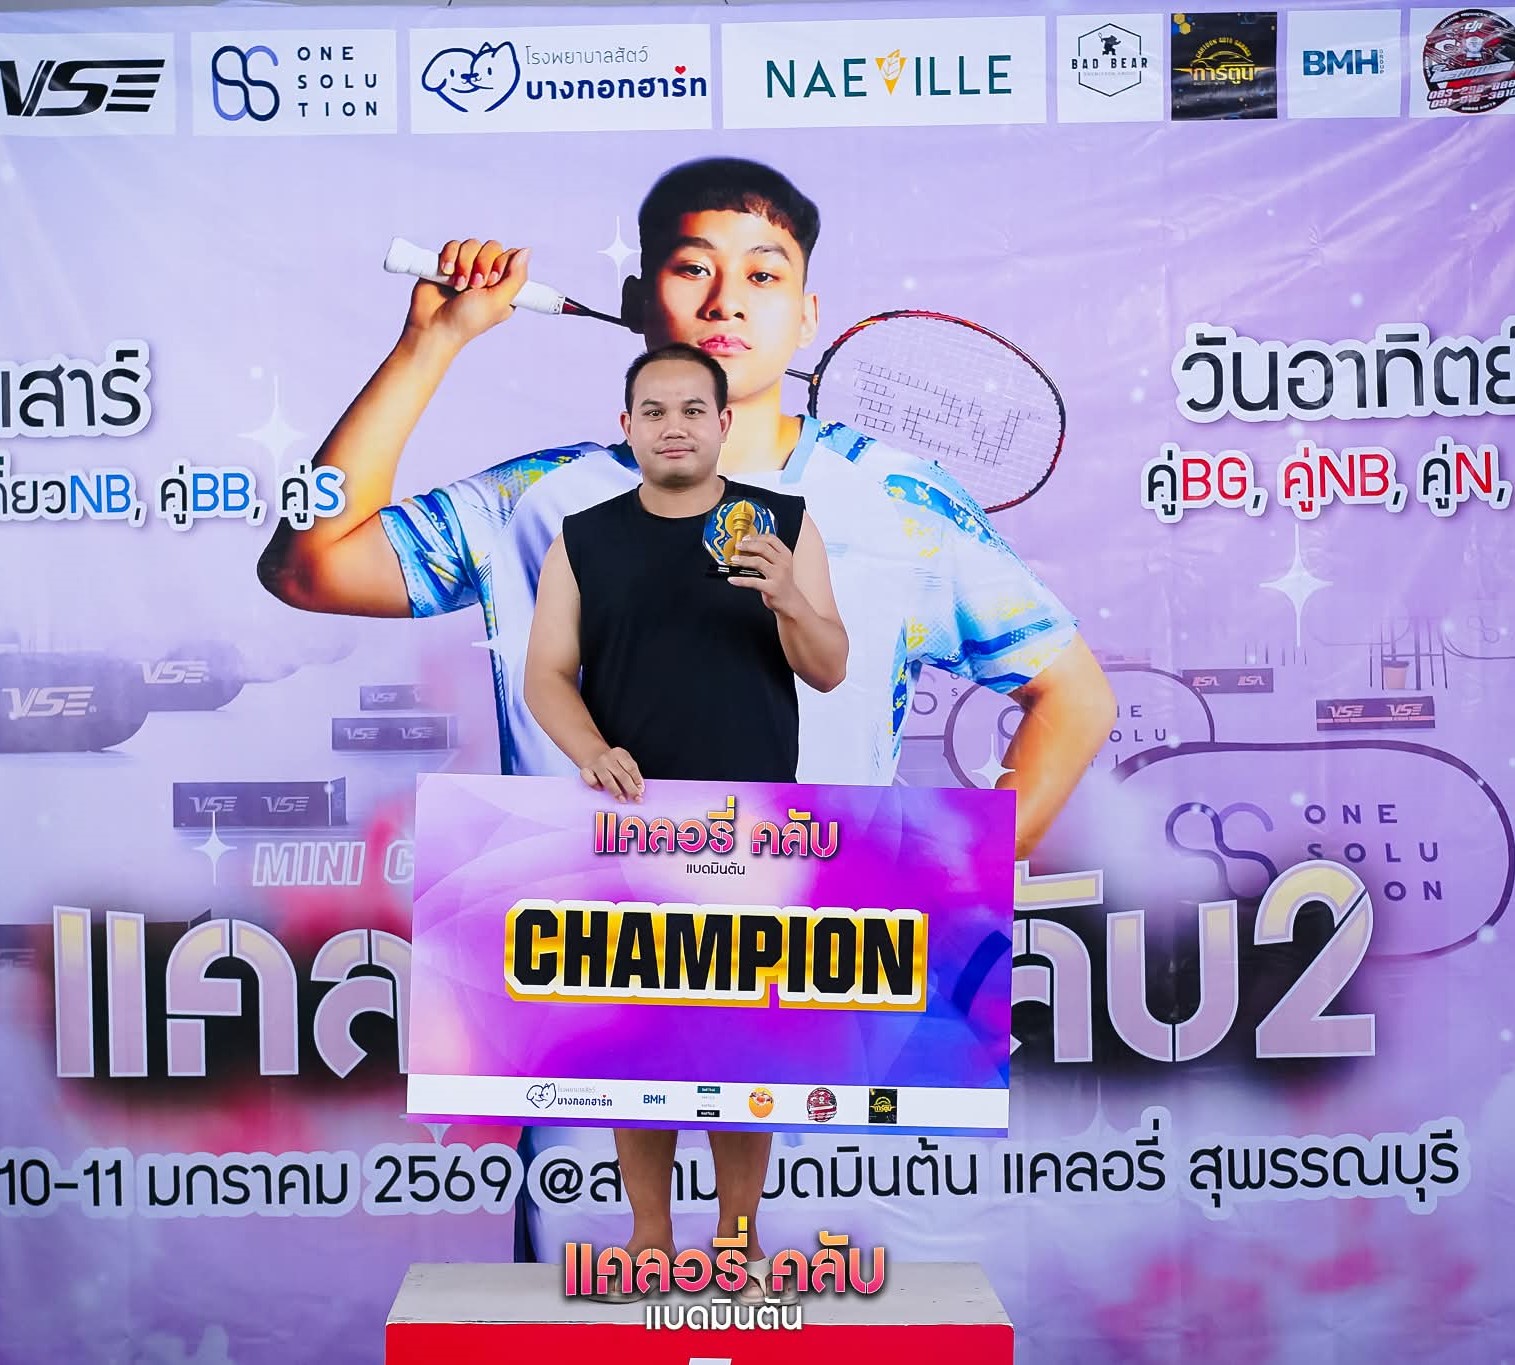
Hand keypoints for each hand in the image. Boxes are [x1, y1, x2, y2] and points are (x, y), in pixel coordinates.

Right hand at [404, 238, 531, 347]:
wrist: (433, 325)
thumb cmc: (467, 321)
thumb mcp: (499, 302)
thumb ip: (516, 277)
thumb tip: (526, 250)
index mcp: (503, 287)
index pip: (510, 257)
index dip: (501, 263)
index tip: (492, 281)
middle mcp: (486, 275)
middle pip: (492, 247)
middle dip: (482, 264)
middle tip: (474, 285)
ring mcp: (467, 267)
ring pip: (472, 244)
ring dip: (464, 264)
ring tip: (458, 285)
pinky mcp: (448, 262)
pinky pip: (453, 245)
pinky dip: (449, 257)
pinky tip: (446, 272)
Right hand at [579, 747, 643, 802]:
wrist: (590, 751)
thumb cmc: (611, 761)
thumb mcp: (622, 760)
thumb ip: (630, 772)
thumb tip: (639, 788)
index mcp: (620, 753)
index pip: (631, 768)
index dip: (637, 780)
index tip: (641, 790)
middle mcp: (608, 758)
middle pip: (622, 775)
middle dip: (630, 789)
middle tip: (636, 799)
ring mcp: (597, 764)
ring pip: (608, 780)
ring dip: (616, 791)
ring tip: (623, 800)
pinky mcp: (586, 770)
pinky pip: (592, 781)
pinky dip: (596, 786)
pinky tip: (601, 789)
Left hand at [727, 534, 800, 614]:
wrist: (790, 601)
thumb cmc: (782, 582)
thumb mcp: (780, 565)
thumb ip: (769, 555)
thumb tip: (748, 547)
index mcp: (785, 555)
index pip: (771, 539)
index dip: (757, 537)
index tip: (746, 538)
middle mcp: (783, 563)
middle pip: (763, 548)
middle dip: (748, 545)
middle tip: (738, 546)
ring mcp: (778, 576)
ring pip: (758, 562)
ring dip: (743, 560)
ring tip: (734, 560)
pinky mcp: (771, 588)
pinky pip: (752, 582)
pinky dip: (740, 580)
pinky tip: (732, 579)